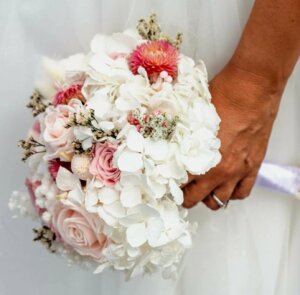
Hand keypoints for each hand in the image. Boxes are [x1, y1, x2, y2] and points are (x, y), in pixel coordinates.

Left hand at [182, 62, 282, 208]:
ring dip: (208, 198)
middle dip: (185, 198)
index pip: (177, 185)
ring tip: (203, 190)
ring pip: (219, 200)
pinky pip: (243, 192)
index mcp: (198, 159)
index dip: (170, 187)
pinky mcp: (253, 166)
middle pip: (196, 198)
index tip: (168, 185)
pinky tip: (226, 186)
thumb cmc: (221, 97)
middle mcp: (218, 170)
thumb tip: (170, 144)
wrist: (251, 88)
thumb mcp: (192, 117)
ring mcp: (237, 171)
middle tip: (181, 192)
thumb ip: (182, 138)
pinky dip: (233, 194)